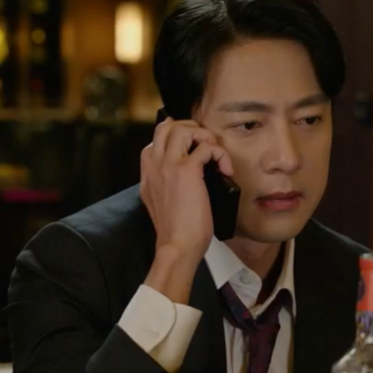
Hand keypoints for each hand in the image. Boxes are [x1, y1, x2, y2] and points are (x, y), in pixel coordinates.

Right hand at [140, 118, 233, 301]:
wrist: (177, 245)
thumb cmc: (175, 230)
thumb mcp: (160, 202)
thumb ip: (164, 183)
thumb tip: (180, 174)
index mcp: (147, 172)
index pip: (157, 139)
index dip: (178, 137)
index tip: (194, 146)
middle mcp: (154, 165)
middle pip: (166, 126)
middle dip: (190, 128)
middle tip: (206, 144)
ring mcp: (168, 165)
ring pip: (183, 129)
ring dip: (204, 137)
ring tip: (215, 154)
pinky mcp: (187, 171)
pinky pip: (207, 147)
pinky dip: (220, 154)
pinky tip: (225, 170)